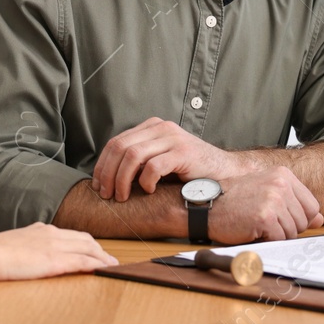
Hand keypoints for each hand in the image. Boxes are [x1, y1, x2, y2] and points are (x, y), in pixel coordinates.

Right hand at [0, 223, 116, 282]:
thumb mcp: (13, 246)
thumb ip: (26, 248)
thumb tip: (30, 255)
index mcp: (41, 230)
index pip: (71, 235)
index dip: (86, 244)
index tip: (95, 252)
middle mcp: (52, 233)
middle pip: (85, 239)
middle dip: (100, 250)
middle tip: (110, 261)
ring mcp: (54, 245)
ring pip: (89, 248)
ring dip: (103, 258)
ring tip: (114, 266)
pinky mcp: (54, 260)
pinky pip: (83, 261)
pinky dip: (98, 264)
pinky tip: (106, 269)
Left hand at [91, 117, 248, 200]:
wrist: (225, 172)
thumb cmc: (190, 171)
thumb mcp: (161, 160)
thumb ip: (140, 161)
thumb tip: (108, 177)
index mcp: (152, 127)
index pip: (116, 142)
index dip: (102, 165)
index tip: (98, 185)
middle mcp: (161, 128)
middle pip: (120, 148)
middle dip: (108, 174)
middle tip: (106, 195)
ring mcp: (173, 138)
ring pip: (133, 156)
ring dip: (122, 180)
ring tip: (122, 196)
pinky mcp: (183, 152)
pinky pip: (153, 166)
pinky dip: (145, 182)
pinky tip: (148, 191)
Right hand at [205, 166, 322, 243]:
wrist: (206, 205)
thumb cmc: (233, 200)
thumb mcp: (267, 194)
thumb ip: (295, 205)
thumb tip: (320, 219)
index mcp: (283, 175)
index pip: (312, 206)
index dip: (298, 218)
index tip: (281, 218)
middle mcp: (281, 184)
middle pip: (303, 221)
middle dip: (287, 228)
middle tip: (264, 221)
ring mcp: (273, 200)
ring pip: (292, 232)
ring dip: (276, 235)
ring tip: (256, 224)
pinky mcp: (265, 217)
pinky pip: (280, 239)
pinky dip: (267, 241)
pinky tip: (252, 230)